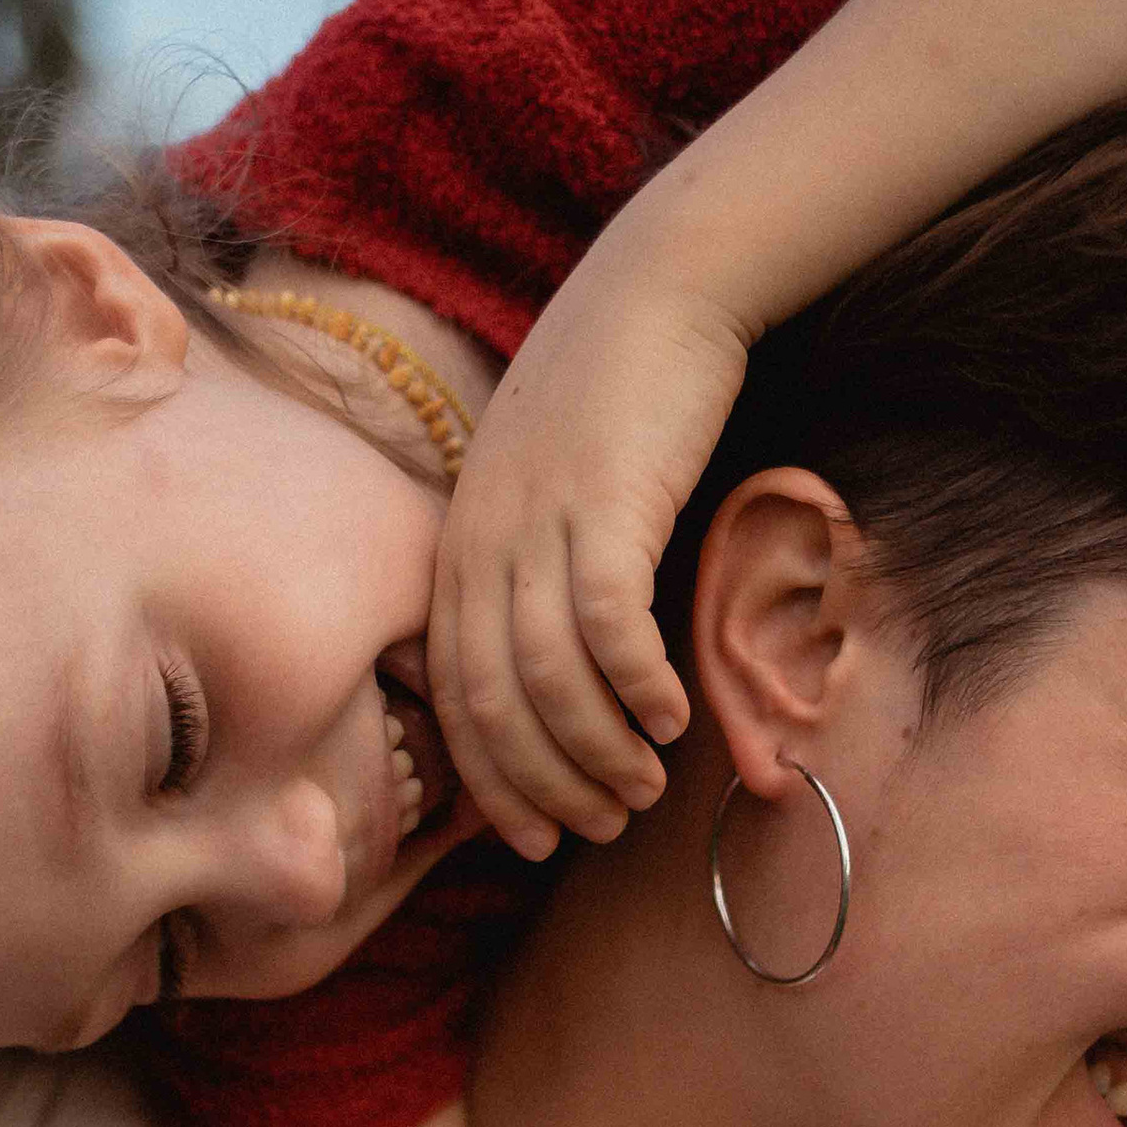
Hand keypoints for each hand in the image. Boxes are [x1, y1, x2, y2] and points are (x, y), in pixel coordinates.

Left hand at [425, 248, 747, 859]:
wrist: (657, 287)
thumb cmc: (612, 398)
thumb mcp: (545, 492)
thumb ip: (537, 575)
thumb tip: (569, 679)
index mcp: (459, 546)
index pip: (453, 695)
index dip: (492, 782)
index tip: (537, 838)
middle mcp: (482, 541)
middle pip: (495, 704)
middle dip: (546, 786)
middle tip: (603, 826)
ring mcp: (537, 522)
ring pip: (550, 679)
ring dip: (599, 752)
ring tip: (647, 788)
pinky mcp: (603, 502)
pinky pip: (609, 625)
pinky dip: (636, 687)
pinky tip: (673, 718)